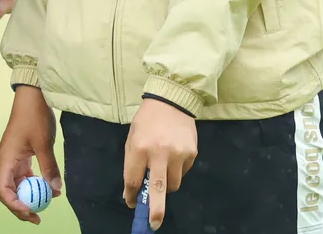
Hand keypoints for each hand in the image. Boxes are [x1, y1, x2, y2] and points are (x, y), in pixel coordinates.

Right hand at [0, 85, 62, 223]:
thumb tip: (56, 188)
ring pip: (18, 184)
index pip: (3, 189)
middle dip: (22, 206)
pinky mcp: (21, 155)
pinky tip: (50, 188)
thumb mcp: (44, 142)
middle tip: (37, 217)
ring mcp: (13, 159)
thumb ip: (49, 166)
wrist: (33, 96)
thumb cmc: (34, 116)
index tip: (30, 210)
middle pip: (9, 191)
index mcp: (6, 159)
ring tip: (46, 205)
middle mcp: (6, 162)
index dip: (14, 204)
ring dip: (30, 196)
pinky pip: (26, 175)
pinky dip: (36, 183)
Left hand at [123, 97, 197, 229]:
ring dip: (166, 185)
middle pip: (157, 189)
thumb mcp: (132, 138)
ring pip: (173, 184)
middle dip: (156, 210)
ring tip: (163, 170)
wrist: (172, 100)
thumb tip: (132, 192)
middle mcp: (160, 152)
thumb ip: (131, 164)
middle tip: (154, 224)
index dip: (131, 194)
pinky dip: (177, 171)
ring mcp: (178, 153)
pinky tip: (173, 155)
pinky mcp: (191, 153)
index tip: (131, 202)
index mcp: (140, 148)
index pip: (133, 180)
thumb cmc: (147, 121)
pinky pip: (183, 172)